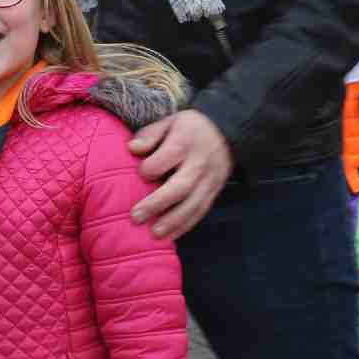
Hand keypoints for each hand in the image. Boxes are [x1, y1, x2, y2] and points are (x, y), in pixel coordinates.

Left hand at [129, 109, 233, 240]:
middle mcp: (199, 164)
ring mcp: (209, 180)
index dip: (149, 169)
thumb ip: (150, 134)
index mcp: (185, 143)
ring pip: (193, 205)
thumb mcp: (170, 122)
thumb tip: (132, 149)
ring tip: (154, 234)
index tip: (140, 175)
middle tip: (136, 217)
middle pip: (180, 187)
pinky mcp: (214, 192)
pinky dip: (186, 226)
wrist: (226, 132)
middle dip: (157, 204)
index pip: (164, 160)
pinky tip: (170, 236)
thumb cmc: (189, 129)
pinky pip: (201, 211)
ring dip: (173, 222)